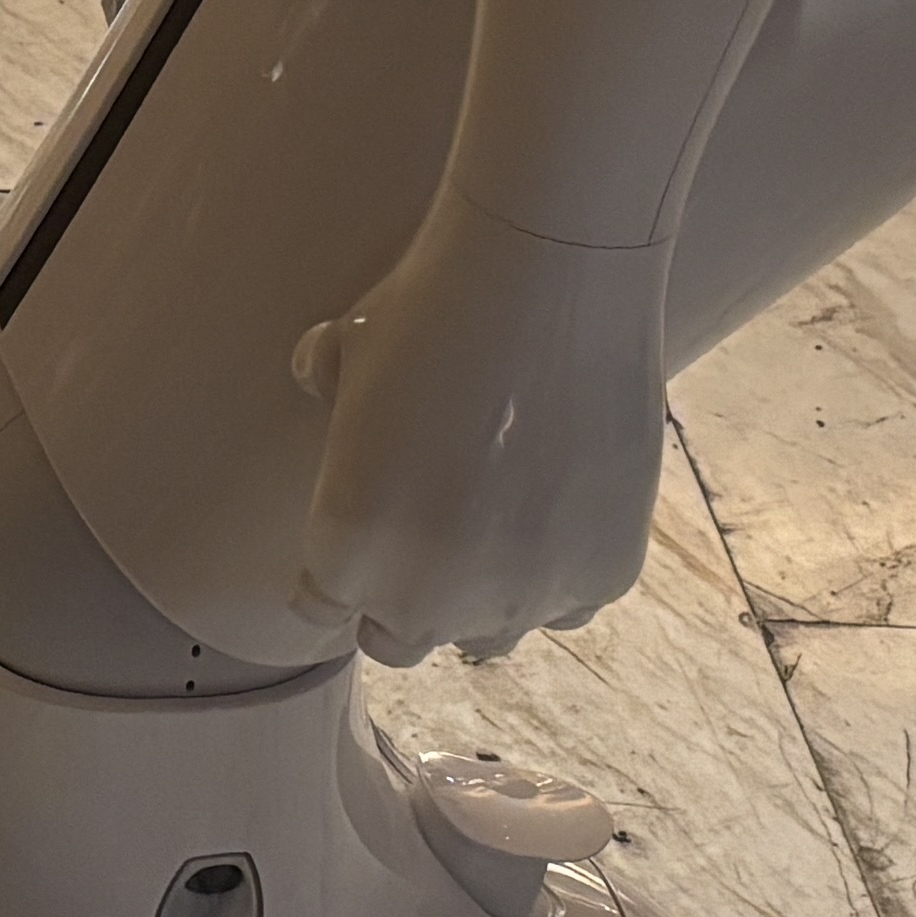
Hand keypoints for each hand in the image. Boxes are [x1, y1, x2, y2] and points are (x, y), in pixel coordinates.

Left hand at [290, 196, 668, 663]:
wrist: (551, 278)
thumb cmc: (431, 308)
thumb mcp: (346, 348)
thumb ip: (321, 384)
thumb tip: (315, 372)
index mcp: (347, 551)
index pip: (324, 608)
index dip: (334, 580)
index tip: (356, 547)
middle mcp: (426, 597)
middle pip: (399, 638)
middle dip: (402, 601)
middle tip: (426, 538)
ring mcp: (519, 597)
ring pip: (487, 637)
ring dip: (481, 599)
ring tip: (493, 534)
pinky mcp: (600, 576)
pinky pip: (569, 603)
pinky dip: (561, 572)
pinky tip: (559, 513)